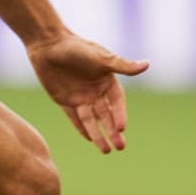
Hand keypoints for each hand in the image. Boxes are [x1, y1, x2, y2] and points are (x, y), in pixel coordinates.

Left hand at [26, 31, 148, 153]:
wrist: (48, 44)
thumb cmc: (76, 47)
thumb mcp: (101, 57)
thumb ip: (122, 65)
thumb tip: (147, 64)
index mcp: (107, 80)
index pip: (117, 103)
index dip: (120, 115)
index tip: (122, 128)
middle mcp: (95, 91)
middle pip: (106, 115)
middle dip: (112, 131)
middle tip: (120, 147)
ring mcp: (80, 97)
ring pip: (91, 120)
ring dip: (98, 134)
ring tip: (105, 150)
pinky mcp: (64, 100)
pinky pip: (74, 117)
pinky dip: (81, 128)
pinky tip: (89, 139)